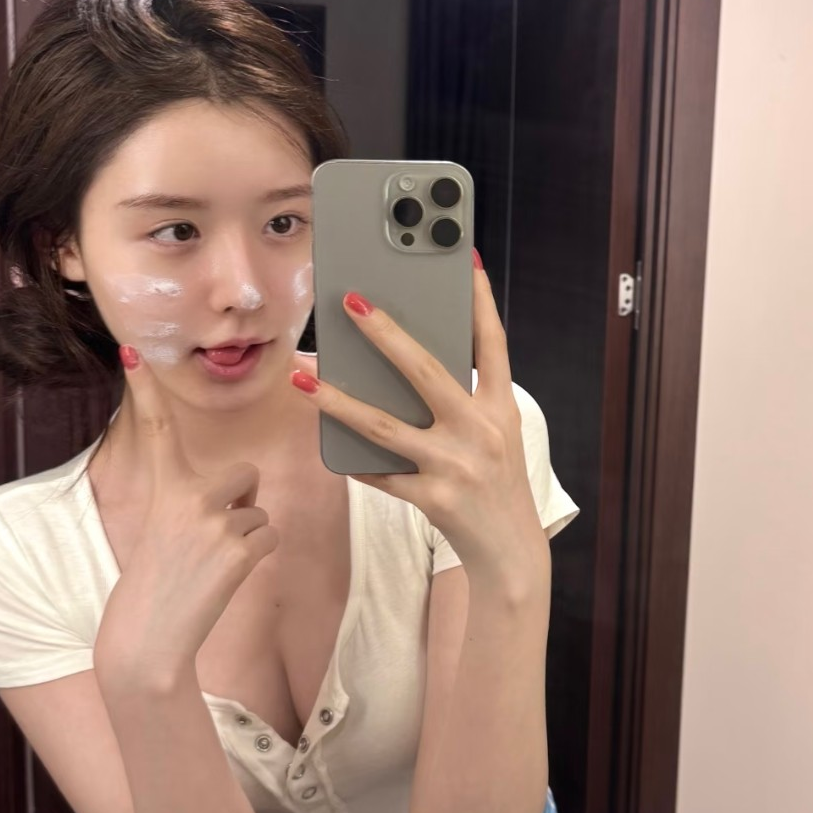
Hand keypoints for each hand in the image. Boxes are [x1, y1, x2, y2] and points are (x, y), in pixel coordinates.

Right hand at [92, 347, 279, 690]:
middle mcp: (190, 497)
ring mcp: (216, 523)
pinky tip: (226, 577)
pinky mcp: (240, 550)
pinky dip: (256, 556)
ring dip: (247, 536)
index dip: (147, 390)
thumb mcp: (163, 531)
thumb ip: (193, 503)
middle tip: (211, 538)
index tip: (134, 351)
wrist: (148, 640)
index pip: (156, 431)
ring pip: (258, 512)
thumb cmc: (157, 586)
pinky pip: (268, 536)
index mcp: (163, 490)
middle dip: (242, 501)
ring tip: (212, 566)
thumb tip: (245, 494)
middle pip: (244, 475)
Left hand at [290, 254, 545, 579]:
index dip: (480, 301)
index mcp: (502, 408)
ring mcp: (456, 466)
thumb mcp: (494, 435)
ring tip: (301, 376)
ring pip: (383, 426)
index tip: (464, 261)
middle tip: (351, 302)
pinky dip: (355, 460)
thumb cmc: (496, 484)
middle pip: (426, 372)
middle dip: (386, 334)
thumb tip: (405, 362)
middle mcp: (481, 431)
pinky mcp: (434, 499)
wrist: (511, 552)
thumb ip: (463, 401)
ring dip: (336, 399)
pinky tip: (328, 444)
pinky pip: (381, 473)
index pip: (493, 344)